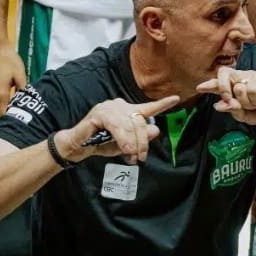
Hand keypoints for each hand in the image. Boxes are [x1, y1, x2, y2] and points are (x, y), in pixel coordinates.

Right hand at [0, 42, 26, 120]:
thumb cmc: (8, 59)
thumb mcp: (20, 74)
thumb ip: (23, 90)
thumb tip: (27, 102)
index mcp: (0, 93)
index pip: (3, 116)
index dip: (11, 121)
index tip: (20, 122)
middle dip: (4, 121)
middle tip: (16, 121)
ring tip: (8, 116)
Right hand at [54, 95, 180, 164]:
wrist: (78, 146)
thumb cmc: (101, 144)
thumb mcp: (125, 145)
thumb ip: (140, 138)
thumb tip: (156, 130)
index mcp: (127, 112)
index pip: (147, 108)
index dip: (162, 104)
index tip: (176, 98)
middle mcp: (120, 106)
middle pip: (141, 122)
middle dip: (143, 142)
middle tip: (140, 157)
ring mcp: (109, 107)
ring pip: (130, 125)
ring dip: (133, 143)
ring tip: (131, 155)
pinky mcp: (100, 113)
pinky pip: (117, 126)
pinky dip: (123, 139)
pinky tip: (124, 148)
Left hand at [196, 66, 255, 125]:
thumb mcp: (243, 116)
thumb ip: (232, 110)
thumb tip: (218, 105)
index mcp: (234, 86)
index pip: (219, 82)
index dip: (210, 84)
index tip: (199, 88)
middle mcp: (241, 78)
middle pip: (224, 74)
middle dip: (223, 88)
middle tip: (229, 99)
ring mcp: (251, 76)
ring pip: (238, 87)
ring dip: (245, 101)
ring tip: (254, 103)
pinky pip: (250, 89)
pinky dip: (255, 99)